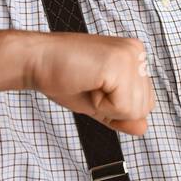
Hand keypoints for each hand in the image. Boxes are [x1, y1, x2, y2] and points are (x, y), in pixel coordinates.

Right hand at [24, 32, 155, 135]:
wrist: (36, 61)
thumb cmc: (62, 76)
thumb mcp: (99, 103)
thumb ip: (123, 116)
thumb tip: (144, 128)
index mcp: (135, 56)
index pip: (145, 102)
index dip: (117, 107)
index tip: (94, 87)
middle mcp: (137, 52)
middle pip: (144, 107)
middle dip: (113, 108)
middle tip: (89, 85)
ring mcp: (130, 56)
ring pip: (135, 110)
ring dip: (106, 106)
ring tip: (88, 83)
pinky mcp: (119, 64)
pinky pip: (123, 107)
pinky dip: (101, 105)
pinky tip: (88, 83)